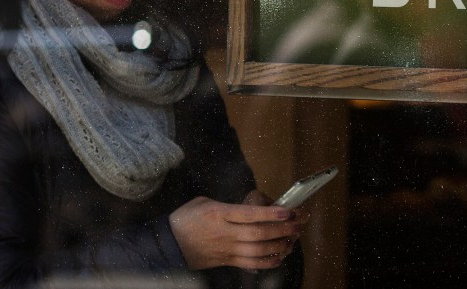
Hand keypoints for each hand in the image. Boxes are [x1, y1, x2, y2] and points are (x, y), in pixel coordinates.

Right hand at [168, 196, 300, 269]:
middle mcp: (225, 233)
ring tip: (293, 239)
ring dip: (278, 246)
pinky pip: (250, 264)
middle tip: (298, 223)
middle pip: (258, 234)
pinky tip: (279, 257)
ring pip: (257, 251)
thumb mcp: (204, 202)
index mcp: (219, 214)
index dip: (270, 213)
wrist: (168, 243)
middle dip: (281, 229)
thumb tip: (250, 206)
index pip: (249, 214)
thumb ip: (228, 204)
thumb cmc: (186, 218)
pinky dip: (267, 262)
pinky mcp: (226, 261)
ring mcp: (226, 250)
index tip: (287, 210)